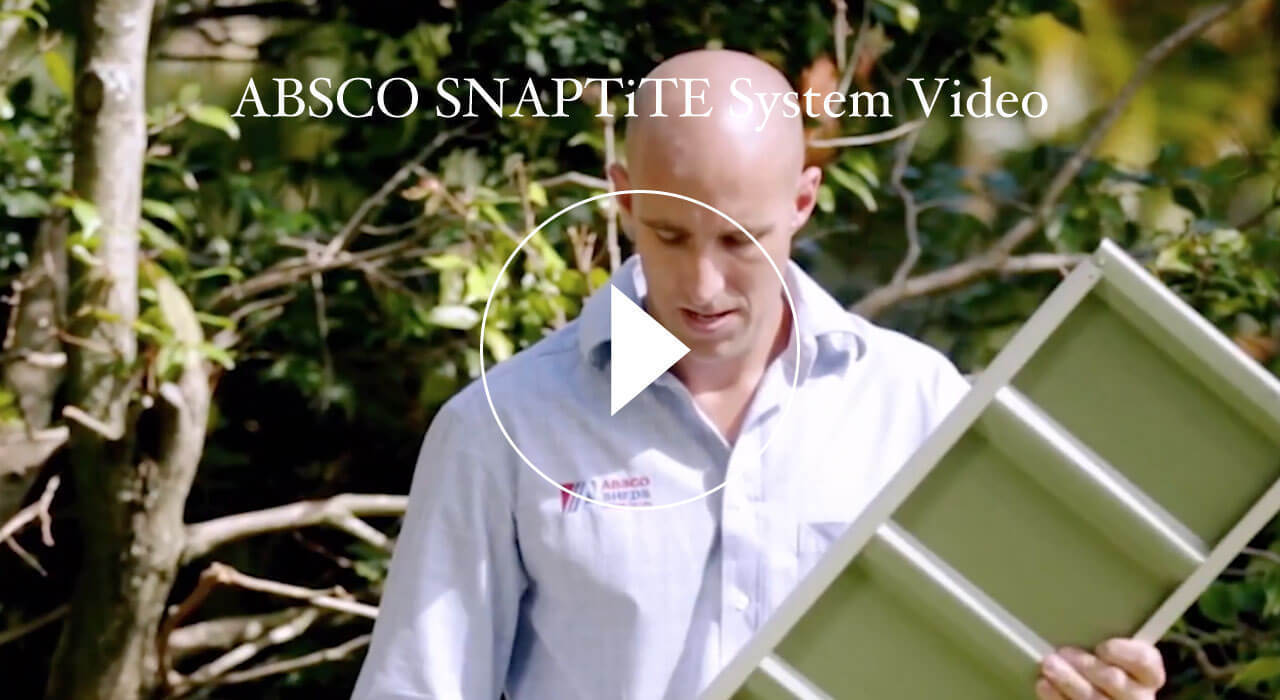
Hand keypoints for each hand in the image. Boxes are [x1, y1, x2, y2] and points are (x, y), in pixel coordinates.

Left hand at [1036, 638, 1164, 698]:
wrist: (1107, 694)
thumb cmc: (1109, 665)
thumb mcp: (1117, 651)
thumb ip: (1106, 640)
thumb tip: (1077, 623)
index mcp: (1148, 674)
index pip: (1144, 661)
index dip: (1123, 654)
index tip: (1102, 647)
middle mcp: (1138, 696)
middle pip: (1114, 680)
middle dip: (1086, 666)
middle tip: (1063, 652)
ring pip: (1094, 699)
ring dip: (1068, 681)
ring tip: (1049, 665)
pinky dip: (1058, 697)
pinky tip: (1044, 684)